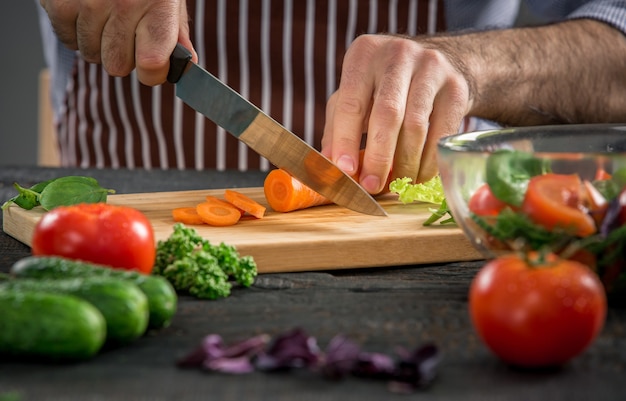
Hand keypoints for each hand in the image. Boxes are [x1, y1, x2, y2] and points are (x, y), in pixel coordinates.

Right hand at [39, 0, 196, 84]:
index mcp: (157, 6)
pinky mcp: (59, 2)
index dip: (152, 72)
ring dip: (98, 43)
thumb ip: (177, 33)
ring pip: (91, 55)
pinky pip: (68, 41)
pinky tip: (86, 11)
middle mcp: (123, 4)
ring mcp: (89, 3)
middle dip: (122, 55)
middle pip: (117, 66)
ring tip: (105, 16)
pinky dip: (76, 32)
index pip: (152, 65)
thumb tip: (186, 67)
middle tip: (126, 31)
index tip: (152, 64)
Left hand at [322, 34, 471, 193]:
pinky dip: (428, 161)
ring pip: (416, 127)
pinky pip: (441, 133)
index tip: (345, 170)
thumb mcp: (356, 93)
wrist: (442, 62)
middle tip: (372, 186)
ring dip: (405, 163)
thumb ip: (337, 126)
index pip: (351, 103)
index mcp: (364, 55)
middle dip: (378, 157)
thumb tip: (329, 164)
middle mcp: (398, 55)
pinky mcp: (456, 87)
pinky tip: (419, 174)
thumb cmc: (386, 85)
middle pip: (387, 115)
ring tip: (397, 184)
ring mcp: (432, 68)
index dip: (346, 140)